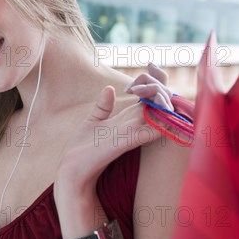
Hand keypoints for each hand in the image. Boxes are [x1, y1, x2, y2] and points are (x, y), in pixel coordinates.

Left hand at [56, 64, 173, 190]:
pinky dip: (160, 124)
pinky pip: (148, 131)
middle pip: (155, 103)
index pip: (148, 100)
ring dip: (162, 101)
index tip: (151, 66)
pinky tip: (166, 113)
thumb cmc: (82, 150)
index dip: (154, 83)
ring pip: (155, 114)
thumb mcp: (91, 123)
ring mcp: (129, 135)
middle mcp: (131, 126)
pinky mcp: (124, 143)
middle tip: (155, 70)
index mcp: (125, 120)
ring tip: (164, 90)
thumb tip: (109, 88)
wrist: (72, 172)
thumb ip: (102, 107)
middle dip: (160, 88)